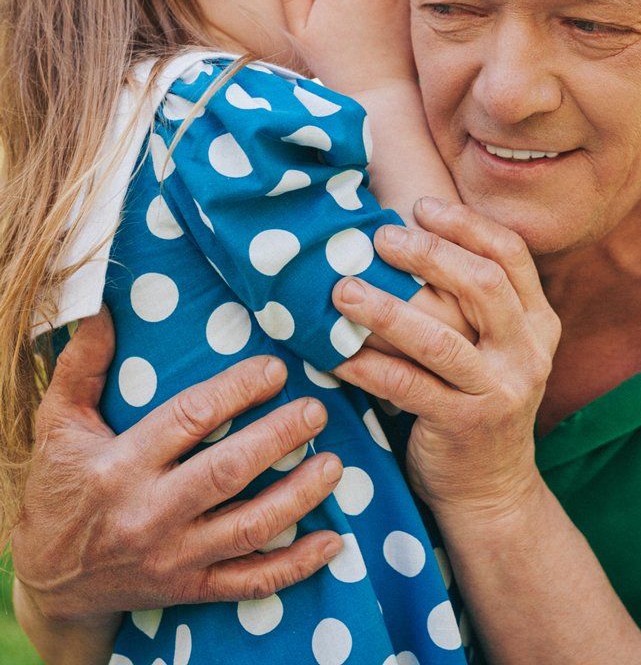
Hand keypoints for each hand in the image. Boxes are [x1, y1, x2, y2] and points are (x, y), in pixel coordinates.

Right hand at [12, 309, 344, 622]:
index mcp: (120, 467)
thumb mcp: (58, 425)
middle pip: (226, 472)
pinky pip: (250, 581)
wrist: (49, 583)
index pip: (189, 419)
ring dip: (298, 496)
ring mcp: (173, 557)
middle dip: (278, 438)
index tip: (276, 369)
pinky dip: (295, 566)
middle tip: (316, 409)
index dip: (237, 390)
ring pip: (248, 528)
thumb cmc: (61, 488)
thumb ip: (81, 366)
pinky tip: (332, 543)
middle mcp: (149, 515)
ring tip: (335, 464)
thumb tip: (103, 308)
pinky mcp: (190, 589)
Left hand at [332, 199, 561, 515]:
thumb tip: (406, 230)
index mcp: (538, 321)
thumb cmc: (476, 398)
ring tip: (343, 290)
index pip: (510, 254)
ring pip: (440, 339)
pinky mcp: (466, 425)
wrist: (490, 488)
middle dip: (428, 254)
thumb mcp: (494, 345)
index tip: (420, 206)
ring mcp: (501, 390)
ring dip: (386, 310)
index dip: (465, 225)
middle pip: (482, 285)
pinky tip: (336, 353)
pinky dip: (368, 367)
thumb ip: (470, 299)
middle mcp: (527, 351)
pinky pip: (408, 387)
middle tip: (379, 239)